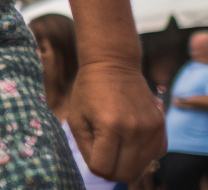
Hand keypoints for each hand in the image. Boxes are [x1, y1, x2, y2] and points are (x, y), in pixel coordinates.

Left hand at [68, 62, 166, 182]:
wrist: (114, 64)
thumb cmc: (88, 91)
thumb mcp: (76, 118)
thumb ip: (86, 147)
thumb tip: (100, 171)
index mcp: (109, 126)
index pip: (103, 168)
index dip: (94, 166)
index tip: (91, 153)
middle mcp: (134, 130)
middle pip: (125, 173)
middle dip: (111, 170)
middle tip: (103, 155)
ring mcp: (151, 129)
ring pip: (141, 167)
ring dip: (127, 163)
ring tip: (115, 145)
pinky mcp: (162, 126)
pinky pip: (155, 155)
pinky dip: (142, 155)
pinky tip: (130, 140)